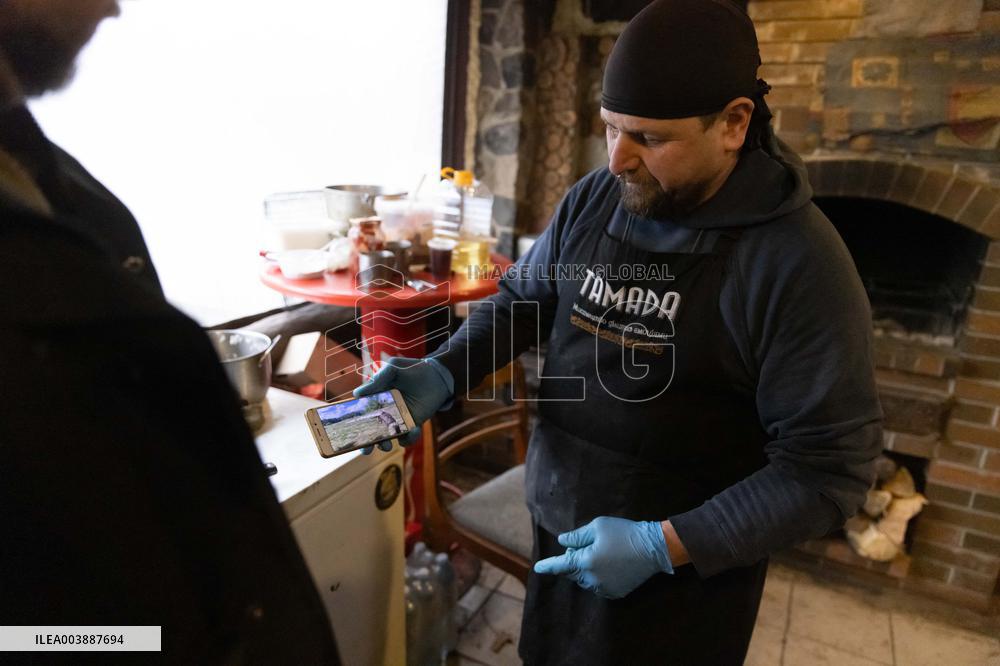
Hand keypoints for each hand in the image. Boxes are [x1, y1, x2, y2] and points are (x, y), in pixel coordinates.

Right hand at [353, 356, 453, 453]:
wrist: (438, 376)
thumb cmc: (412, 370)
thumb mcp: (393, 370)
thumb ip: (378, 380)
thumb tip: (356, 394)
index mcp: (374, 398)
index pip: (360, 413)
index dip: (353, 424)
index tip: (347, 433)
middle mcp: (383, 411)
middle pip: (370, 431)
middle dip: (366, 443)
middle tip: (365, 450)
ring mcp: (397, 420)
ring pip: (386, 438)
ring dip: (384, 444)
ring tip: (386, 445)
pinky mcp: (412, 425)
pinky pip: (406, 438)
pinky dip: (409, 438)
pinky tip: (414, 430)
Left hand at [533, 516, 672, 598]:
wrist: (654, 548)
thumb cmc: (624, 533)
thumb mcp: (598, 527)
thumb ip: (577, 536)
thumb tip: (562, 542)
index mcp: (586, 562)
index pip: (561, 565)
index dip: (548, 566)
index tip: (537, 568)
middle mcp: (593, 579)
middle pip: (573, 572)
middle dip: (573, 560)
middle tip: (586, 546)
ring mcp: (605, 588)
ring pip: (585, 580)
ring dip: (585, 569)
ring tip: (600, 553)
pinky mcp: (616, 593)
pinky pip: (598, 586)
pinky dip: (597, 577)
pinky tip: (609, 564)